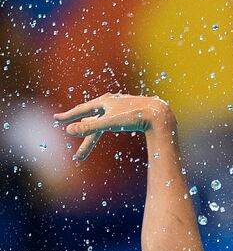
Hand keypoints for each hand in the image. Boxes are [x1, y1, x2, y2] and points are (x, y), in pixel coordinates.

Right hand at [53, 94, 173, 161]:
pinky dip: (106, 127)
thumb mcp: (109, 123)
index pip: (81, 109)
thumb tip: (68, 131)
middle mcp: (112, 102)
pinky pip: (114, 120)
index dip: (68, 116)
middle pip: (91, 120)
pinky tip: (106, 127)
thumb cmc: (135, 117)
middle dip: (81, 133)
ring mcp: (122, 107)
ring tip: (86, 148)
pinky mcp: (131, 113)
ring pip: (103, 122)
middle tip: (74, 148)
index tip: (56, 119)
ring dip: (93, 134)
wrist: (159, 114)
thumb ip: (88, 127)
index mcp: (104, 102)